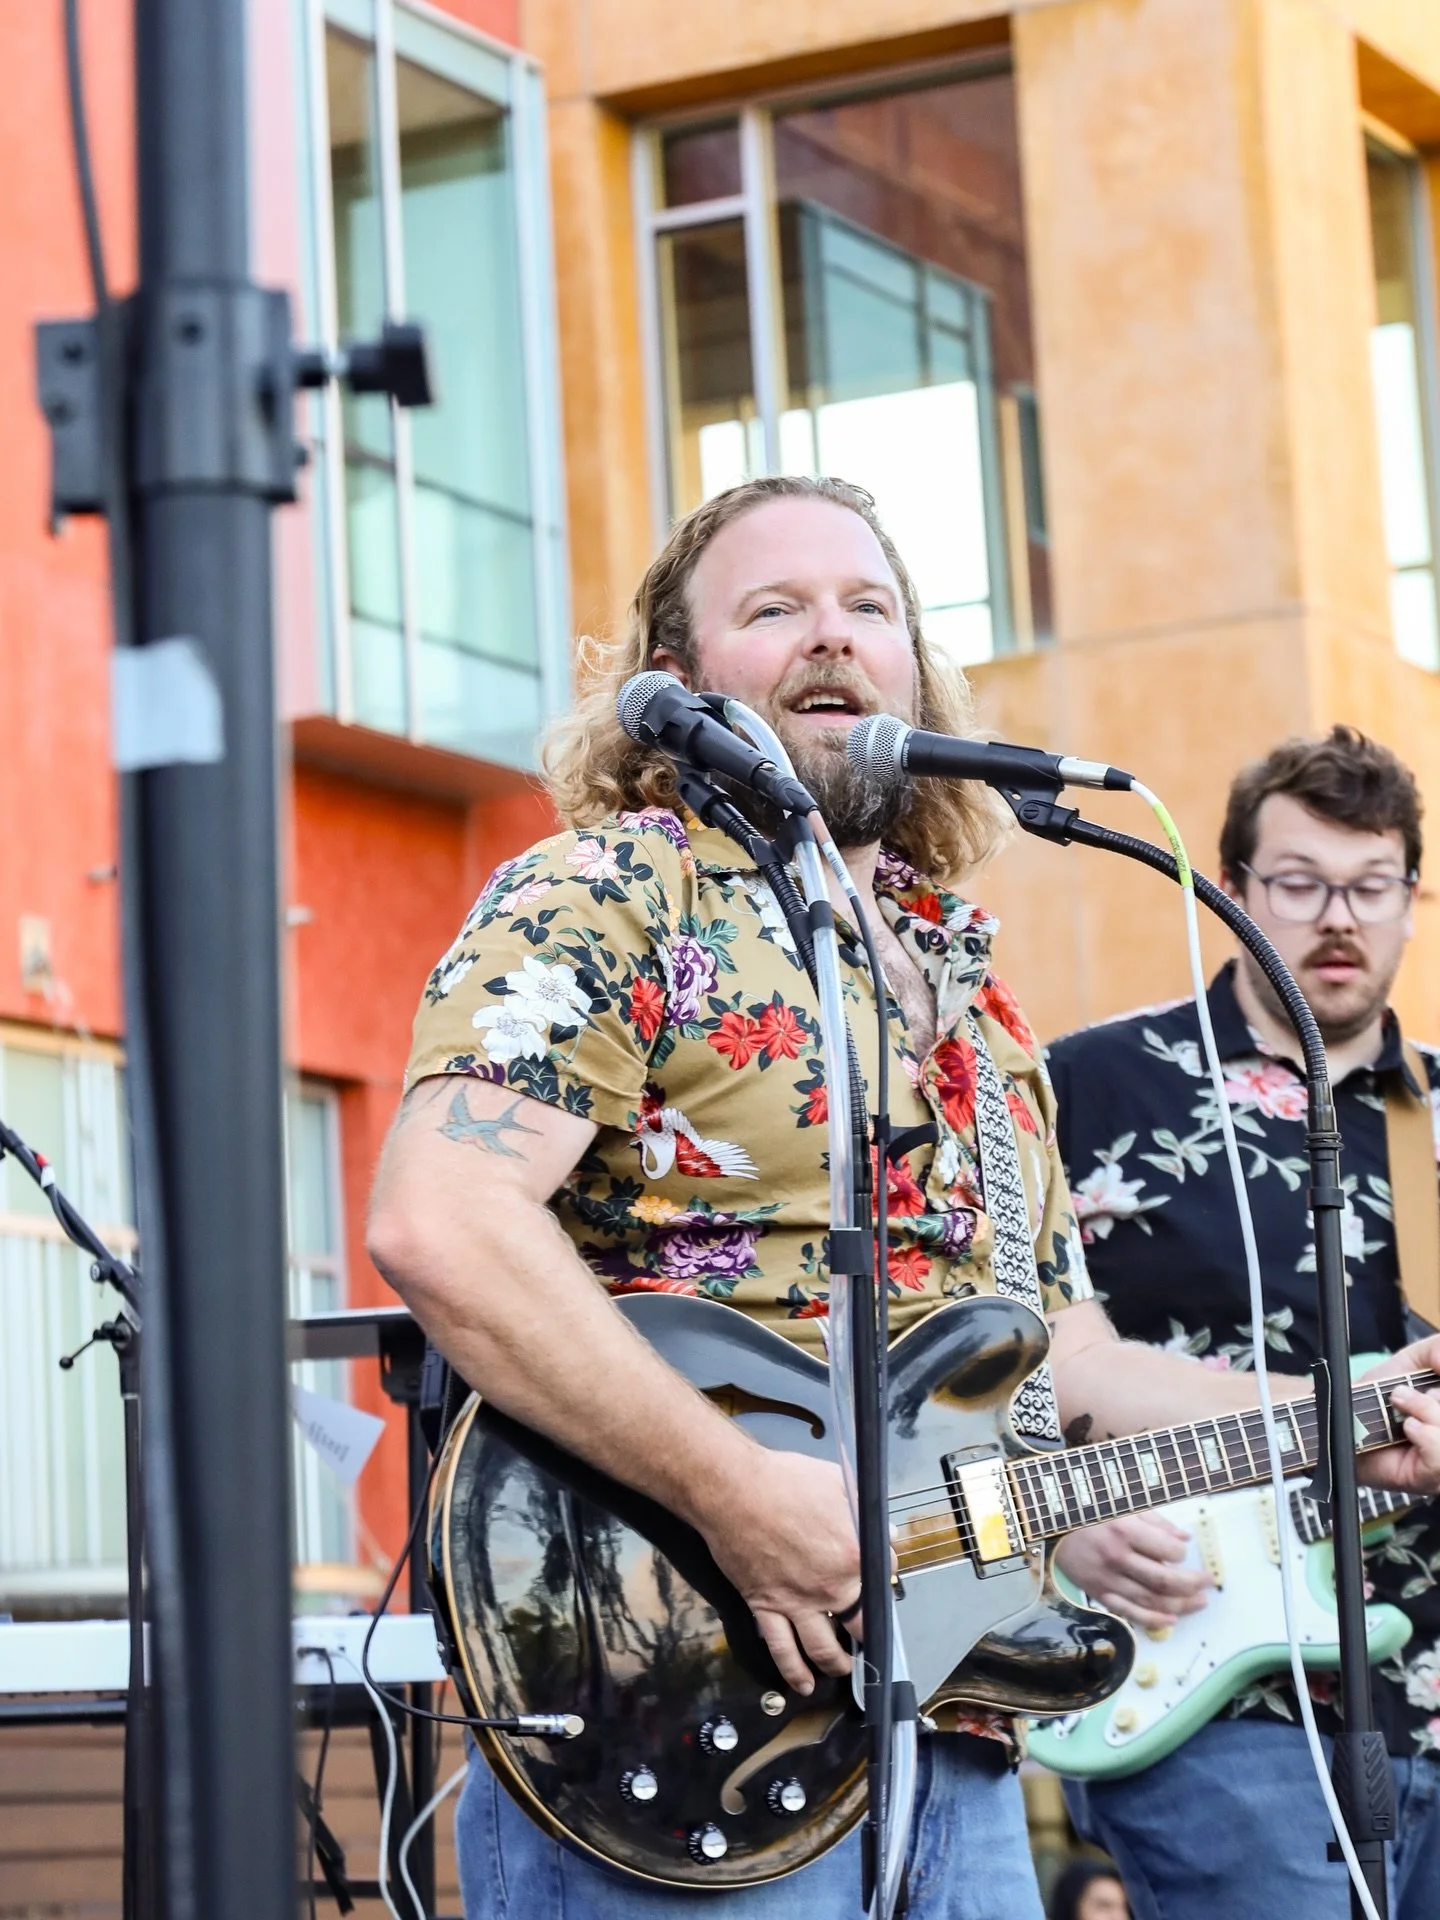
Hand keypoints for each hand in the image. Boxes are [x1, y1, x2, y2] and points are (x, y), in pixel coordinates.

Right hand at [697, 1451, 864, 1695]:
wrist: (734, 1490)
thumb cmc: (784, 1480)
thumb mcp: (837, 1482)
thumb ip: (863, 1508)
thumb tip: (881, 1527)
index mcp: (854, 1554)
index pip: (884, 1574)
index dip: (883, 1573)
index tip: (879, 1576)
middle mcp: (832, 1588)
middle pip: (861, 1622)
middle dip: (868, 1633)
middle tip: (869, 1638)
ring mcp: (798, 1603)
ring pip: (825, 1649)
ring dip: (837, 1663)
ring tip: (842, 1668)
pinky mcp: (767, 1608)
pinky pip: (783, 1650)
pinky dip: (795, 1672)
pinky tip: (804, 1685)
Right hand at [1052, 1514, 1212, 1631]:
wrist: (1045, 1523)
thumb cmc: (1086, 1507)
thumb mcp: (1119, 1502)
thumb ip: (1154, 1520)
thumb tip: (1184, 1537)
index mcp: (1124, 1530)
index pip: (1168, 1550)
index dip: (1184, 1552)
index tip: (1186, 1550)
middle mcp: (1117, 1558)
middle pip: (1164, 1580)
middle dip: (1192, 1583)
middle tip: (1208, 1582)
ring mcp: (1107, 1579)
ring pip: (1151, 1601)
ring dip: (1181, 1605)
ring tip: (1200, 1603)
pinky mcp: (1097, 1593)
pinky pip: (1129, 1612)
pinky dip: (1152, 1620)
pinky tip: (1172, 1620)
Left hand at [1356, 1335, 1439, 1495]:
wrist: (1340, 1420)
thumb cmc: (1376, 1394)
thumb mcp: (1410, 1360)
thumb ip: (1436, 1348)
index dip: (1439, 1393)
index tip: (1432, 1376)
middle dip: (1434, 1399)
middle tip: (1402, 1392)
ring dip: (1429, 1412)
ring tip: (1400, 1406)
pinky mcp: (1430, 1478)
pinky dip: (1425, 1435)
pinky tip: (1408, 1427)